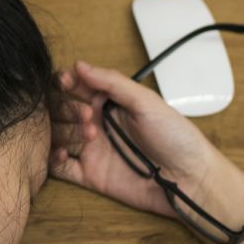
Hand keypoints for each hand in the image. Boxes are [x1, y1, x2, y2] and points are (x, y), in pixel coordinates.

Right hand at [49, 60, 229, 217]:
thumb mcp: (146, 102)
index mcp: (109, 102)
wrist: (190, 178)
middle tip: (87, 114)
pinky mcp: (89, 175)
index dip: (66, 82)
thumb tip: (80, 65)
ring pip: (56, 135)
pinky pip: (59, 167)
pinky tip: (64, 154)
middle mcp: (96, 123)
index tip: (67, 82)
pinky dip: (53, 159)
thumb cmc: (176, 137)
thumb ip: (113, 82)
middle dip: (66, 108)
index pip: (75, 86)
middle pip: (60, 110)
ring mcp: (91, 149)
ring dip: (63, 132)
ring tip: (89, 135)